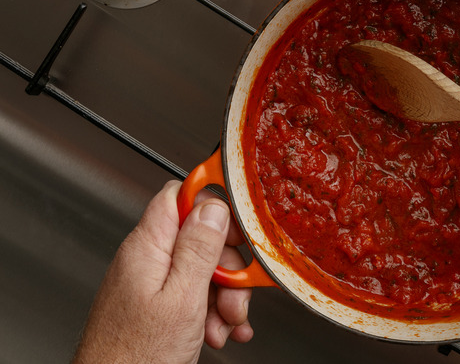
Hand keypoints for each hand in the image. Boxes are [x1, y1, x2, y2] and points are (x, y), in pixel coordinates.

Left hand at [73, 181, 253, 362]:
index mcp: (147, 247)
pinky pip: (193, 295)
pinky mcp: (156, 305)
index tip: (239, 228)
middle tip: (236, 296)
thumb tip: (214, 207)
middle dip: (228, 268)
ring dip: (224, 297)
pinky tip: (219, 332)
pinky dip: (212, 312)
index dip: (213, 205)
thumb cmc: (135, 358)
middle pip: (200, 238)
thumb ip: (198, 249)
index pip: (181, 196)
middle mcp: (147, 260)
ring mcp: (151, 283)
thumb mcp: (182, 299)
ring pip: (202, 271)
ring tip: (225, 326)